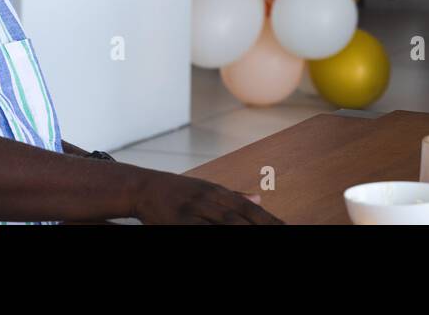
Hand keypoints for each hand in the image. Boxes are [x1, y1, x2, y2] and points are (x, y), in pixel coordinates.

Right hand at [134, 171, 283, 224]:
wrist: (143, 187)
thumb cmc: (178, 191)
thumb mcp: (207, 189)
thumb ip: (233, 196)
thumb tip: (260, 199)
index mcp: (216, 191)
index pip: (247, 208)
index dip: (267, 218)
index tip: (285, 227)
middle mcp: (207, 199)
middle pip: (238, 217)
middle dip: (260, 226)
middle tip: (281, 232)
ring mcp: (192, 211)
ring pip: (222, 225)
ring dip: (241, 231)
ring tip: (260, 239)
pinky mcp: (178, 222)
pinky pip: (200, 232)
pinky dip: (212, 235)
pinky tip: (224, 240)